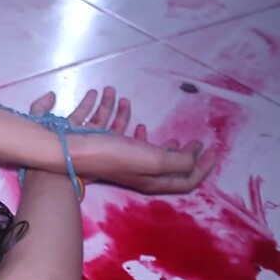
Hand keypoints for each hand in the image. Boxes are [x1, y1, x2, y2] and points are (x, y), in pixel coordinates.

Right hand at [28, 88, 216, 193]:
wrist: (66, 154)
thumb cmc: (111, 156)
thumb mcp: (154, 160)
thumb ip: (180, 161)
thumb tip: (194, 159)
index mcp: (151, 179)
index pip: (185, 179)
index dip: (203, 167)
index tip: (213, 148)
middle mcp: (135, 170)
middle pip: (164, 165)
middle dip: (178, 151)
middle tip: (189, 139)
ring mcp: (116, 158)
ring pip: (135, 141)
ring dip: (135, 120)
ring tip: (130, 103)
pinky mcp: (98, 145)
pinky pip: (110, 128)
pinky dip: (113, 113)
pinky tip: (113, 99)